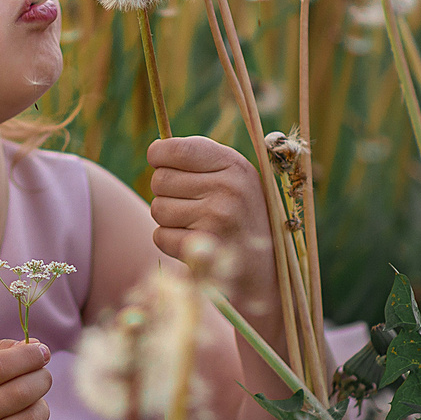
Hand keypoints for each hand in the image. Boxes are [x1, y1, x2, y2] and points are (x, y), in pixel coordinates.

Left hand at [146, 136, 281, 320]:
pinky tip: (193, 242)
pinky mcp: (205, 248)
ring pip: (157, 208)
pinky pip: (160, 236)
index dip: (158, 155)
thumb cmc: (241, 216)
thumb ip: (200, 160)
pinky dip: (169, 242)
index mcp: (234, 165)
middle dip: (166, 192)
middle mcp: (229, 188)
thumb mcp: (234, 179)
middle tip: (188, 202)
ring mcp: (218, 218)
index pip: (176, 149)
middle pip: (160, 180)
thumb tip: (155, 151)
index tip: (160, 163)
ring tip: (195, 223)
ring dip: (168, 218)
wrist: (265, 270)